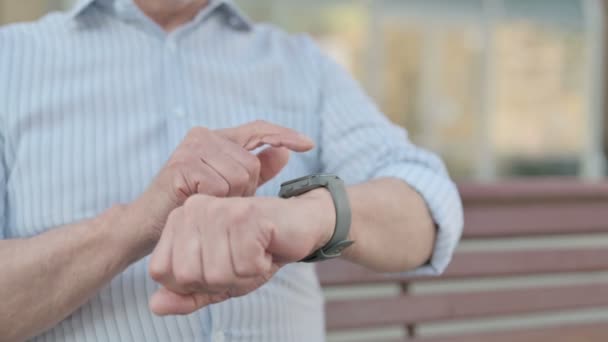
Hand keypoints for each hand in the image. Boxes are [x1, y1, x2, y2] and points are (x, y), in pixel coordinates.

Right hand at [133, 120, 313, 239]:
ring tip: (207, 202)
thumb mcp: (229, 187)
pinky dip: (213, 202)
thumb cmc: (190, 204)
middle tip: (221, 201)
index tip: (308, 145)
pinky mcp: (182, 165)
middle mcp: (203, 135)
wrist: (149, 224)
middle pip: (251, 162)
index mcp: (217, 137)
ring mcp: (191, 148)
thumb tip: (284, 153)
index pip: (258, 129)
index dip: (284, 134)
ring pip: (239, 175)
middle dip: (245, 189)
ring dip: (229, 198)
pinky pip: (220, 187)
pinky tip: (195, 203)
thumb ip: (256, 169)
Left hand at [147, 190, 334, 315]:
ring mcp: (218, 210)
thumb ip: (187, 295)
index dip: (192, 283)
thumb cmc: (257, 251)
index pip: (160, 272)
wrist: (301, 225)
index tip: (219, 265)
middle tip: (240, 260)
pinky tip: (266, 247)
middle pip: (186, 275)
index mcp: (178, 220)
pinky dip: (259, 266)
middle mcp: (193, 209)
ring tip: (254, 253)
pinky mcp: (245, 215)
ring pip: (215, 274)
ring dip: (242, 274)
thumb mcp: (218, 280)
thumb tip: (155, 306)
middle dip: (218, 281)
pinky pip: (243, 266)